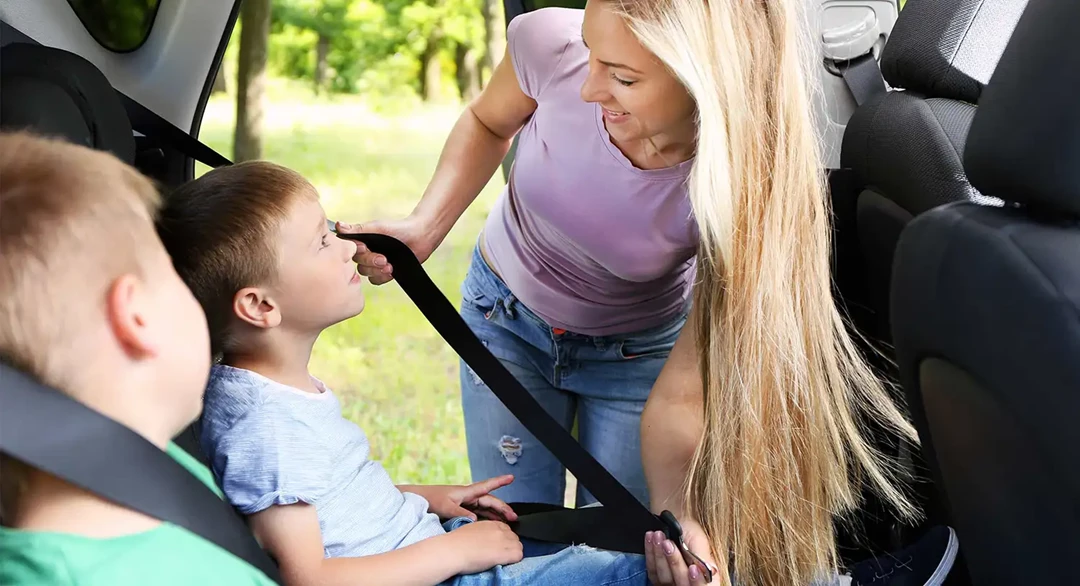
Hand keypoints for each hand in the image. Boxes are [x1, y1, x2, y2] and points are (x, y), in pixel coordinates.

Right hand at [335, 215, 439, 285]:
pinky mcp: (385, 272)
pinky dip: (383, 277)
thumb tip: (339, 225)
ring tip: (389, 265)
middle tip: (383, 259)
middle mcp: (366, 253)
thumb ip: (358, 229)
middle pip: (358, 264)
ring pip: (366, 273)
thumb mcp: (378, 227)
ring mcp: (375, 263)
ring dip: (377, 271)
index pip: (350, 251)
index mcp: (362, 241)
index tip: (365, 248)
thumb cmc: (399, 229)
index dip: (358, 252)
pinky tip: (391, 271)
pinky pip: (376, 280)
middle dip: (371, 262)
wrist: (420, 237)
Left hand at [402, 475, 518, 521]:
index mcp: (466, 492)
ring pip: (485, 508)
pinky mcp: (461, 510)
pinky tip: (491, 525)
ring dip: (496, 514)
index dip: (499, 482)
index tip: (511, 477)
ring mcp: (465, 503)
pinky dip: (487, 518)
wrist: (418, 500)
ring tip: (507, 523)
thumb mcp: (446, 507)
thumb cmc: (430, 500)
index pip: (486, 486)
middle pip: (489, 501)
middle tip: (514, 517)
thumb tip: (476, 520)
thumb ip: (461, 513)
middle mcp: (468, 497)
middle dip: (503, 508)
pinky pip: (478, 514)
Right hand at [445, 520, 523, 573]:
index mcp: (491, 524)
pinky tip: (504, 563)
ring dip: (512, 553)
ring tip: (501, 560)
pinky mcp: (506, 552)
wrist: (453, 550)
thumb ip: (483, 532)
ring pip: (518, 547)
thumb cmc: (455, 543)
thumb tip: (486, 540)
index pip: (506, 530)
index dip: (504, 539)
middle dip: (509, 546)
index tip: (498, 546)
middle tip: (499, 555)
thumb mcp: (471, 530)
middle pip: (514, 538)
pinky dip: (514, 560)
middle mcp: (500, 530)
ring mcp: (504, 540)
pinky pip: (519, 556)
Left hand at [645, 518, 719, 584]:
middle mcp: (688, 582)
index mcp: (705, 577)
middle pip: (681, 583)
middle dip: (674, 562)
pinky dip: (651, 553)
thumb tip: (712, 570)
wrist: (678, 522)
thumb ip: (704, 557)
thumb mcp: (699, 541)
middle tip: (668, 543)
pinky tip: (651, 538)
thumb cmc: (691, 532)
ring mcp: (671, 582)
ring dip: (660, 555)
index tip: (693, 568)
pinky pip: (652, 569)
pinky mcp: (656, 576)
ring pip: (664, 578)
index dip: (697, 581)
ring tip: (658, 535)